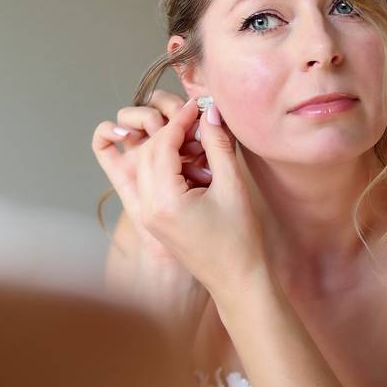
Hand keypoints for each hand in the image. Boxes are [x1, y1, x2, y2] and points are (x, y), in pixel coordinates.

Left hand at [134, 96, 266, 296]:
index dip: (180, 121)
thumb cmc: (240, 239)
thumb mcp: (232, 187)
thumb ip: (218, 145)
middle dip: (171, 132)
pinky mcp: (153, 219)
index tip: (198, 106)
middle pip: (148, 152)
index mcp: (164, 202)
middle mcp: (148, 208)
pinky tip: (193, 163)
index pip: (162, 145)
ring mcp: (147, 215)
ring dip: (169, 149)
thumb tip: (210, 112)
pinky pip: (151, 181)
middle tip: (199, 122)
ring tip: (200, 144)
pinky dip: (168, 166)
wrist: (236, 280)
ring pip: (146, 165)